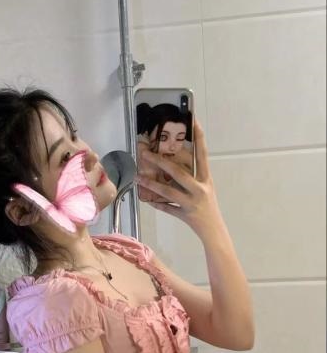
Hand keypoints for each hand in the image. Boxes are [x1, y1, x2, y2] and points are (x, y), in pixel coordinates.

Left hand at [136, 118, 224, 237]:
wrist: (214, 231)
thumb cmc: (208, 206)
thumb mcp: (204, 188)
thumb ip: (191, 177)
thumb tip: (172, 164)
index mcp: (206, 179)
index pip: (202, 154)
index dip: (199, 137)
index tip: (194, 121)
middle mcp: (200, 189)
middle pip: (178, 172)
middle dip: (160, 162)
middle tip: (145, 154)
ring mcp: (192, 202)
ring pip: (168, 191)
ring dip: (151, 184)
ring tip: (138, 178)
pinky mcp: (185, 215)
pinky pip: (167, 208)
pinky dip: (157, 204)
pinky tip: (146, 199)